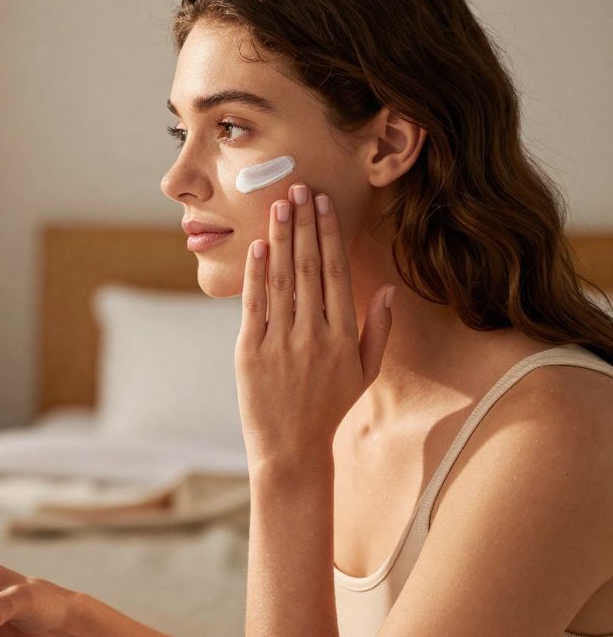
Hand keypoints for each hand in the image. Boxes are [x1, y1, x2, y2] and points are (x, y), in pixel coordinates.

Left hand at [235, 183, 395, 473]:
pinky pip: (253, 306)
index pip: (335, 273)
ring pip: (282, 281)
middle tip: (298, 189)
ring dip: (280, 239)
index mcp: (342, 336)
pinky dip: (255, 275)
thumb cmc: (328, 407)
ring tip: (278, 206)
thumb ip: (377, 330)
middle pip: (308, 268)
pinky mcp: (249, 352)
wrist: (290, 447)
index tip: (324, 204)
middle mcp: (313, 335)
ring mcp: (280, 343)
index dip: (329, 235)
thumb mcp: (363, 372)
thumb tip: (386, 290)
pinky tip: (257, 247)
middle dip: (303, 225)